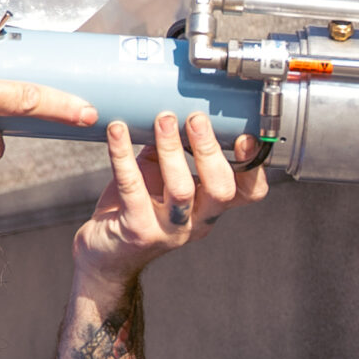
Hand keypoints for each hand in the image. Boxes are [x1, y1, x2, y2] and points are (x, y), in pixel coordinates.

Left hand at [74, 110, 267, 287]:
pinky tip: (117, 131)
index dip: (253, 165)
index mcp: (211, 207)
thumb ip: (174, 149)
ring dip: (172, 149)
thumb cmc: (136, 209)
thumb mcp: (162, 178)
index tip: (244, 135)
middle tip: (195, 118)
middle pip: (221, 189)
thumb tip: (176, 104)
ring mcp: (168, 230)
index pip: (250, 192)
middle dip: (209, 149)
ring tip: (162, 119)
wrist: (106, 254)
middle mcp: (197, 221)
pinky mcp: (136, 230)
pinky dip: (124, 155)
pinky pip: (133, 188)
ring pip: (181, 189)